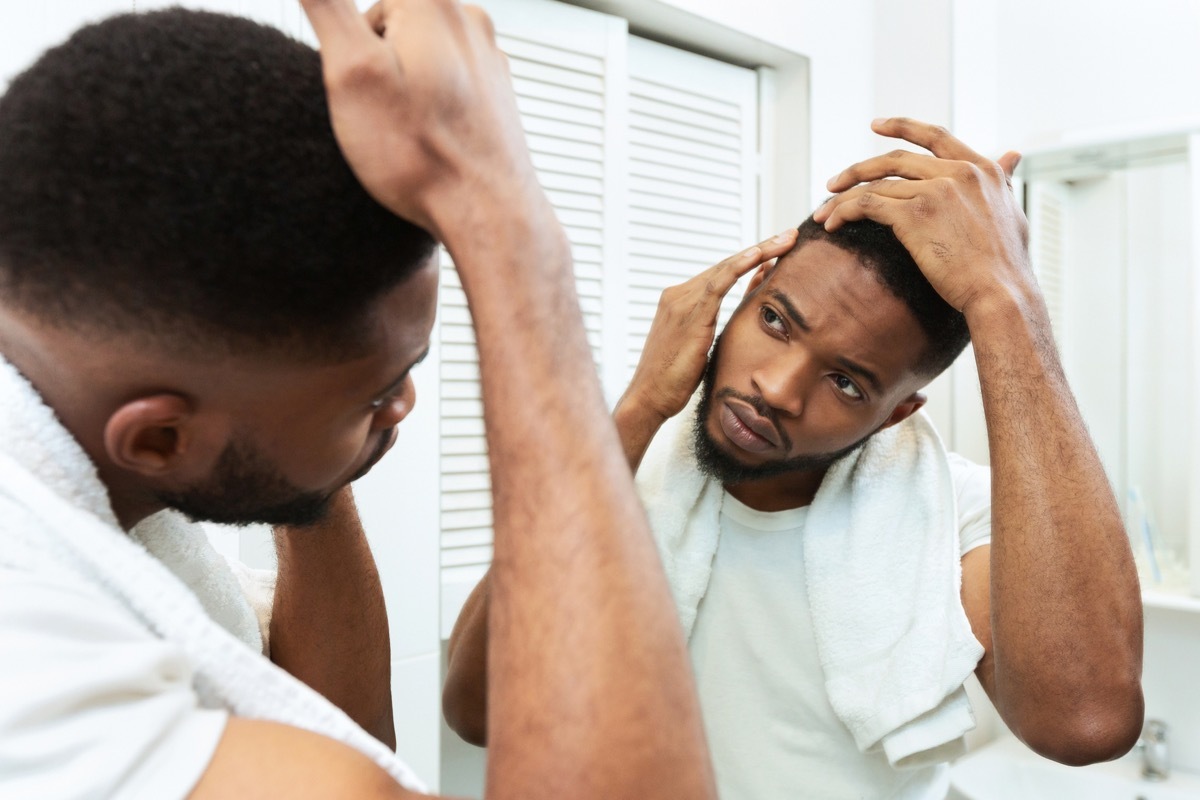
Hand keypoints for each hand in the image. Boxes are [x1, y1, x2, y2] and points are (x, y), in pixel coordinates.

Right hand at [300, 0, 534, 237]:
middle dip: (378, 68)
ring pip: (420, 61)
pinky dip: (433, 111)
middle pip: (394, 29)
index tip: (366, 90)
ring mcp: (490, 59)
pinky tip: (433, 144)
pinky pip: (446, 90)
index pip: (365, 8)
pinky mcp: (497, 95)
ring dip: (405, 92)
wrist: (489, 214)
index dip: (351, 50)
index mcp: (434, 3)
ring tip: (410, 135)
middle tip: (384, 117)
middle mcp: (471, 21)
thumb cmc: (421, 153)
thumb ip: (326, 5)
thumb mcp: (351, 70)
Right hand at [622, 230, 798, 422]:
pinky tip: (759, 255)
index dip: (751, 259)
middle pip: (726, 265)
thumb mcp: (702, 344)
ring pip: (726, 268)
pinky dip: (739, 266)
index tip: (778, 249)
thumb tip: (742, 306)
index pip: (721, 272)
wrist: (649, 398)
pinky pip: (717, 284)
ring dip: (759, 251)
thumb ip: (719, 321)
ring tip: (785, 240)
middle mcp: (678, 295)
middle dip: (761, 248)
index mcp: (680, 301)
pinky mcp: (690, 315)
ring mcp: (681, 302)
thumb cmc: (674, 379)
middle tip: (791, 235)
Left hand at [813, 117, 1032, 315]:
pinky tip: (833, 224)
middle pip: (894, 159)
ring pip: (875, 184)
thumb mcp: (1011, 209)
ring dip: (843, 197)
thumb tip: (1012, 155)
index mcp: (981, 167)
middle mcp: (958, 172)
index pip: (934, 136)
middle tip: (833, 182)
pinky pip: (867, 205)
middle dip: (858, 169)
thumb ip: (1003, 179)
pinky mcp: (914, 215)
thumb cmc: (1007, 263)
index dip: (902, 127)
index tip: (875, 125)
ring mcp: (935, 191)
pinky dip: (845, 211)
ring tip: (824, 211)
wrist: (1001, 292)